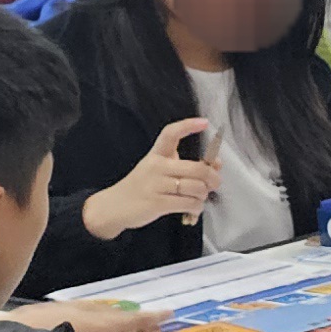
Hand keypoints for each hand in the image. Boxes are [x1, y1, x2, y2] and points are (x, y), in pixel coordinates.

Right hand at [84, 118, 217, 236]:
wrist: (114, 207)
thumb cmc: (141, 187)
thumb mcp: (159, 171)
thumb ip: (186, 167)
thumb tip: (216, 164)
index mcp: (156, 155)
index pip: (171, 134)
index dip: (188, 126)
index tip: (204, 123)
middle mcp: (156, 167)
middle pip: (197, 169)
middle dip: (213, 178)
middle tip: (214, 184)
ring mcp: (156, 185)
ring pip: (197, 188)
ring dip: (204, 196)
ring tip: (198, 198)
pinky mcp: (157, 203)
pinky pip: (189, 203)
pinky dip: (197, 208)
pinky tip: (192, 209)